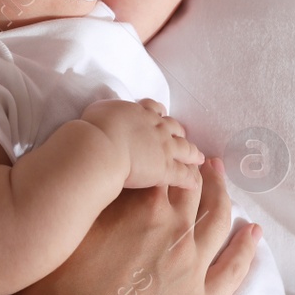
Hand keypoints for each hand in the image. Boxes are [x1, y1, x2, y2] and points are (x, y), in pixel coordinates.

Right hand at [4, 159, 259, 294]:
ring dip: (222, 193)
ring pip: (218, 221)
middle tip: (196, 154)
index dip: (162, 153)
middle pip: (193, 188)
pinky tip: (253, 233)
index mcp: (142, 207)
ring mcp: (192, 271)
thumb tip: (114, 176)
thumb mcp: (68, 230)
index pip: (161, 167)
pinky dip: (246, 249)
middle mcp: (175, 233)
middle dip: (195, 167)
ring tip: (221, 175)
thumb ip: (98, 199)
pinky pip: (233, 272)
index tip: (163, 144)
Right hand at [82, 97, 203, 188]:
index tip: (162, 118)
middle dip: (179, 133)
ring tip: (198, 158)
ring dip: (192, 154)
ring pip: (185, 149)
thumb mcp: (100, 111)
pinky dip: (189, 178)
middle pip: (174, 128)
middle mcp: (156, 128)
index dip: (159, 115)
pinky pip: (183, 174)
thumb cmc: (95, 129)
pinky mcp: (166, 169)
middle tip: (182, 137)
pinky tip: (192, 183)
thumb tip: (105, 116)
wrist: (101, 147)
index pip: (155, 110)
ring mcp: (164, 148)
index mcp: (140, 113)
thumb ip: (108, 114)